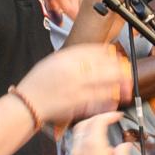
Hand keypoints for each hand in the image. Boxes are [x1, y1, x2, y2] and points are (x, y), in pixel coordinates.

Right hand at [16, 43, 133, 125]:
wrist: (26, 103)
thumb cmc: (38, 84)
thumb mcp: (53, 62)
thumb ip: (73, 58)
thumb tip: (96, 55)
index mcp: (66, 57)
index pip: (96, 51)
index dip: (110, 54)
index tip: (117, 57)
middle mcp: (73, 70)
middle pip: (106, 66)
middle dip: (121, 70)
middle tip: (128, 74)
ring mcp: (76, 86)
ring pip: (107, 83)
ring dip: (120, 86)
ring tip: (127, 89)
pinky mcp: (78, 102)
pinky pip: (100, 100)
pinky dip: (110, 100)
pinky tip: (115, 101)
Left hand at [65, 112, 139, 154]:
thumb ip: (123, 152)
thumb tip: (123, 146)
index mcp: (94, 146)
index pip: (98, 121)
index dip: (108, 116)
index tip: (117, 116)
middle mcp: (80, 149)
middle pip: (84, 124)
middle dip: (96, 119)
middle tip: (108, 120)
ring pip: (78, 136)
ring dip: (89, 131)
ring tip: (103, 135)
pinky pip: (76, 149)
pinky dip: (85, 143)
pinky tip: (96, 151)